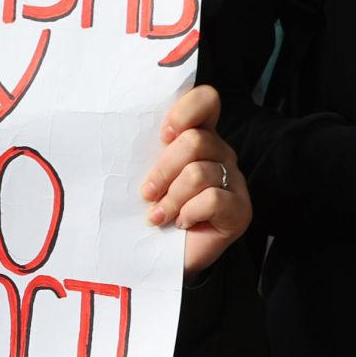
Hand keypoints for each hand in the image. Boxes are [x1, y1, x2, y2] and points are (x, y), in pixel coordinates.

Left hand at [140, 86, 251, 275]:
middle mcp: (220, 153)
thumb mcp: (142, 173)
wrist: (161, 256)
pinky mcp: (240, 210)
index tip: (164, 134)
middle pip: (195, 140)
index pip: (206, 100)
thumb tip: (115, 130)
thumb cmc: (150, 208)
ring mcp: (234, 181)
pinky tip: (180, 224)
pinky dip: (188, 212)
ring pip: (199, 172)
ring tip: (159, 215)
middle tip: (147, 192)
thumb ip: (143, 148)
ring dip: (171, 197)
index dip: (186, 111)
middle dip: (163, 168)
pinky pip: (213, 199)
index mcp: (198, 136)